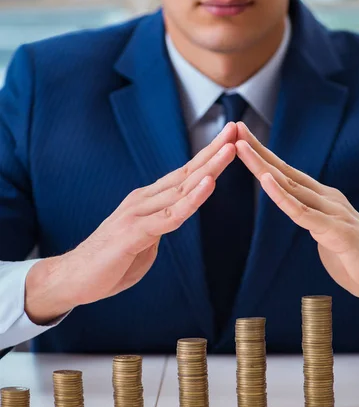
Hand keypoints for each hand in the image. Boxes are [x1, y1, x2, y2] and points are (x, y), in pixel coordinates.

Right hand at [26, 123, 236, 321]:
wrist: (74, 278)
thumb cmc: (111, 261)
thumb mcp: (144, 238)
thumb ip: (161, 223)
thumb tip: (175, 217)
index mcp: (147, 200)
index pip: (183, 174)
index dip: (207, 156)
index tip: (229, 139)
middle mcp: (143, 200)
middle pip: (186, 173)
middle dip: (213, 151)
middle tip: (236, 128)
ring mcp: (138, 214)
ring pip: (181, 189)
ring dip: (209, 168)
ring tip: (230, 149)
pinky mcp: (134, 233)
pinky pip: (169, 216)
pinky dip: (191, 200)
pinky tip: (208, 184)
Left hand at [236, 121, 358, 308]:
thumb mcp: (328, 236)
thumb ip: (314, 222)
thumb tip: (302, 217)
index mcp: (323, 199)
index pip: (287, 174)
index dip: (264, 157)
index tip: (243, 140)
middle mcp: (327, 199)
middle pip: (285, 172)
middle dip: (258, 150)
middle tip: (236, 129)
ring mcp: (333, 212)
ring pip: (290, 185)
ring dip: (263, 166)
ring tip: (242, 147)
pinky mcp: (336, 231)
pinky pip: (302, 212)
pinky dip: (282, 196)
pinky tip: (266, 181)